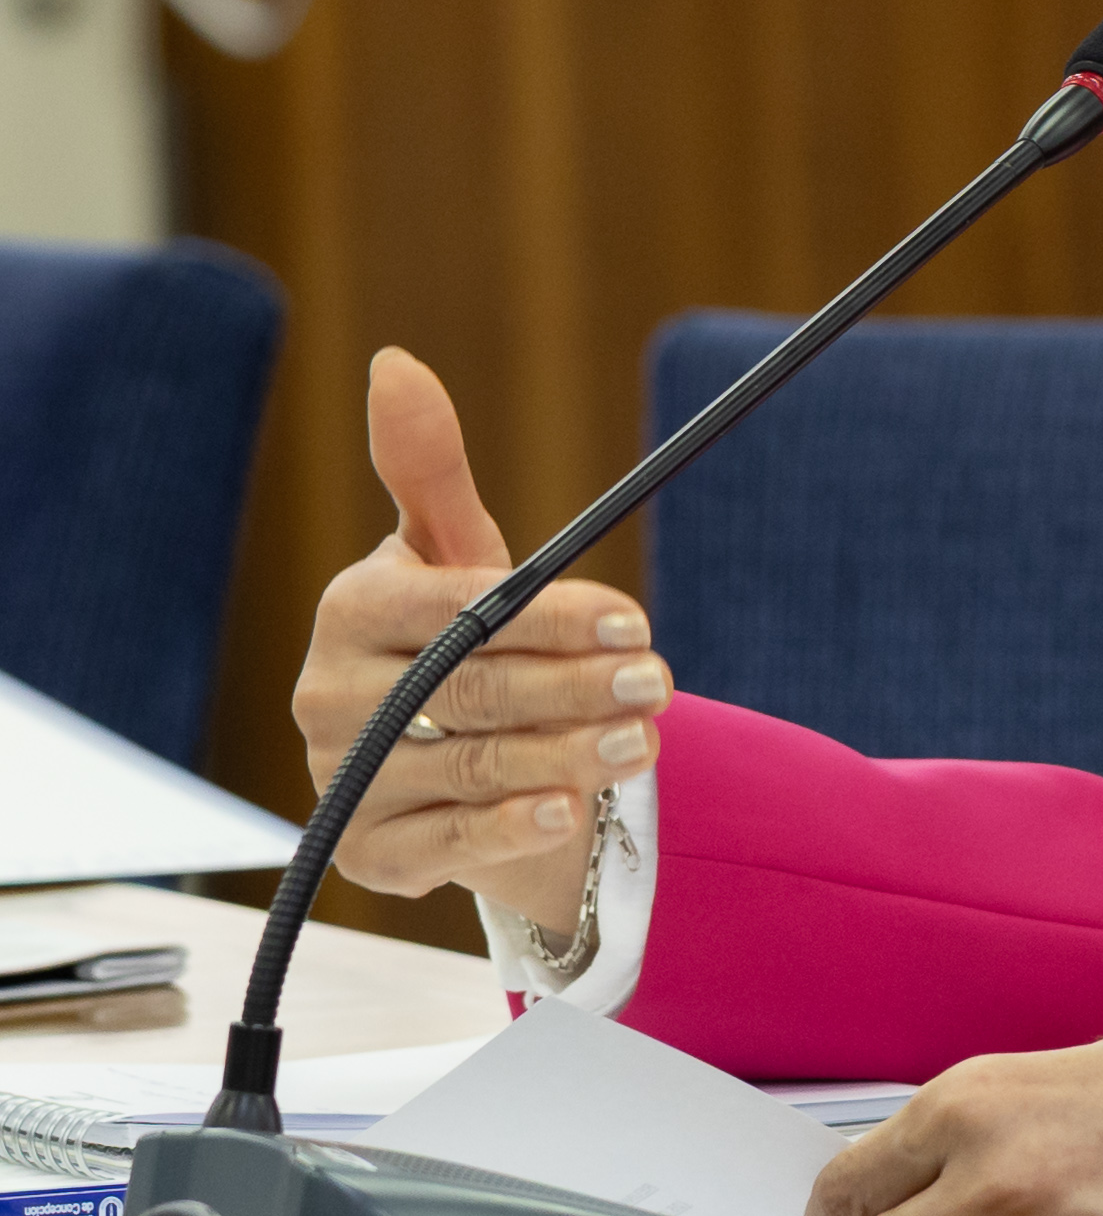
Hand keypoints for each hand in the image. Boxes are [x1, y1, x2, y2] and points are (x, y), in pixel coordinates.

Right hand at [293, 349, 671, 926]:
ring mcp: (343, 779)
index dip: (546, 617)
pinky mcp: (366, 852)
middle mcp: (330, 696)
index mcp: (352, 611)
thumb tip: (395, 363)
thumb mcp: (456, 553)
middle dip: (573, 685)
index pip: (454, 610)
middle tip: (659, 680)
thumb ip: (430, 469)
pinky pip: (442, 843)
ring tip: (645, 740)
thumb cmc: (458, 636)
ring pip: (468, 765)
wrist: (449, 758)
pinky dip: (510, 828)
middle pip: (468, 689)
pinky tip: (570, 808)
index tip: (634, 618)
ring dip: (564, 753)